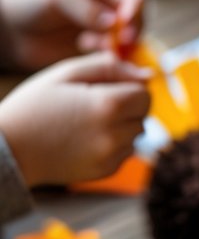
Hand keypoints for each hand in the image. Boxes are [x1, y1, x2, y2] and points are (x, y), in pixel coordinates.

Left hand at [0, 0, 144, 71]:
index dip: (136, 10)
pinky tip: (83, 47)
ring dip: (118, 46)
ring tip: (87, 42)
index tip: (126, 24)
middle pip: (139, 20)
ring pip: (130, 42)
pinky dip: (108, 56)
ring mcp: (106, 30)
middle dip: (132, 32)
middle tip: (120, 43)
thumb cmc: (32, 0)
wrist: (12, 27)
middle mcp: (111, 7)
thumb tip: (115, 23)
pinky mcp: (97, 50)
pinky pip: (115, 57)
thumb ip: (87, 8)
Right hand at [0, 53, 149, 187]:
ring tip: (87, 122)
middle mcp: (114, 134)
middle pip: (143, 116)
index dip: (130, 88)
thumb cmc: (35, 104)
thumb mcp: (66, 73)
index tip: (110, 88)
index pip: (145, 95)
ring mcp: (110, 156)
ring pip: (136, 136)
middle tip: (95, 104)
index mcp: (107, 104)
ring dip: (121, 127)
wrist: (11, 147)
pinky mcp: (105, 171)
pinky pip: (124, 153)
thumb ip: (108, 67)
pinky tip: (85, 139)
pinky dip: (112, 145)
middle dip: (127, 108)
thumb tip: (145, 73)